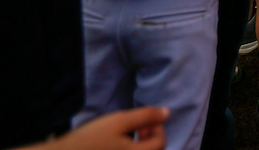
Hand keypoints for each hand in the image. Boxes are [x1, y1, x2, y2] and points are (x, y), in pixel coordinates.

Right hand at [26, 107, 169, 149]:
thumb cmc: (91, 138)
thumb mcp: (119, 121)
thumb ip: (145, 116)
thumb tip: (167, 113)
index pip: (161, 143)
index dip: (157, 128)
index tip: (143, 121)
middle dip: (150, 137)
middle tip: (137, 128)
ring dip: (140, 145)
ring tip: (127, 135)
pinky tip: (117, 144)